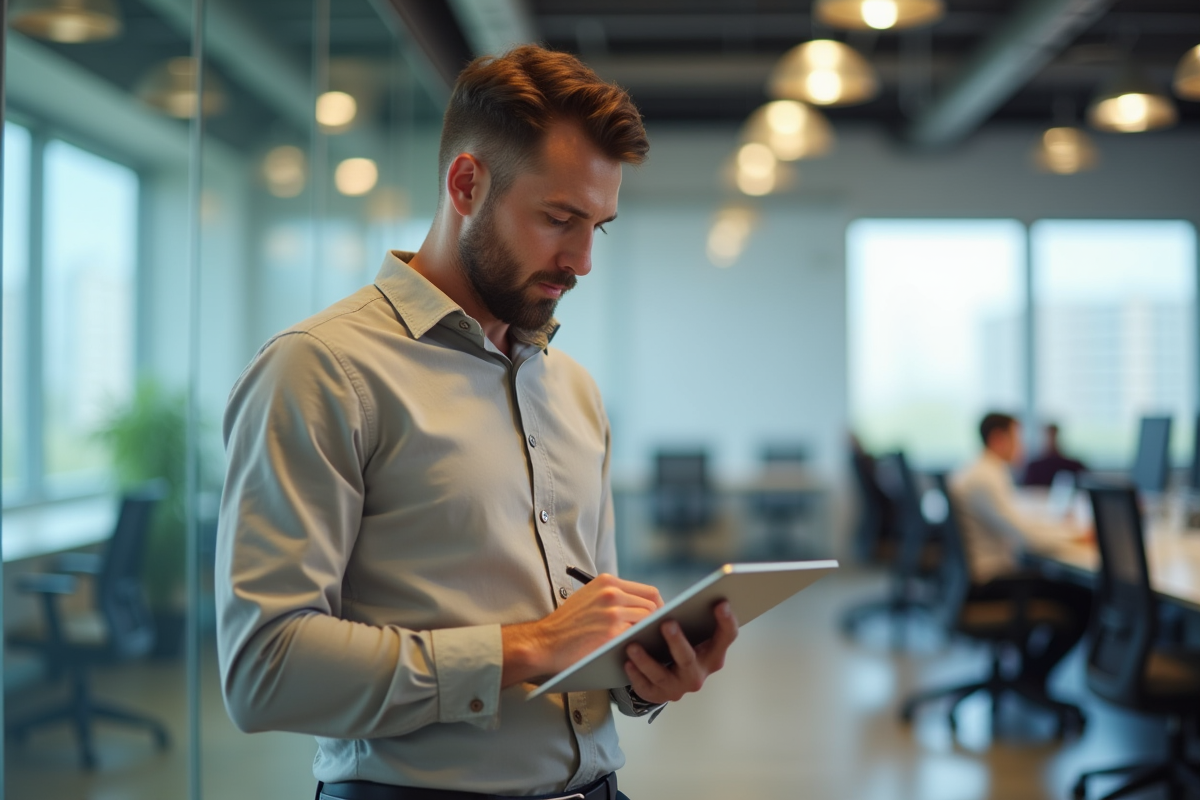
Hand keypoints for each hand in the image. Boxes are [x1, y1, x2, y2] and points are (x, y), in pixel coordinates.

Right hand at [502, 574, 662, 686]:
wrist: (545, 641)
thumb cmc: (566, 624)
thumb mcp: (588, 597)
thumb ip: (613, 596)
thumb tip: (640, 606)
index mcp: (607, 582)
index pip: (648, 591)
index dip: (658, 607)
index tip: (659, 619)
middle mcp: (612, 593)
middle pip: (652, 606)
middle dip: (656, 622)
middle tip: (655, 635)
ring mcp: (613, 613)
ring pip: (648, 621)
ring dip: (648, 633)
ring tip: (646, 642)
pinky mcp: (612, 634)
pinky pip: (637, 637)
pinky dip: (639, 643)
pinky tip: (637, 649)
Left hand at [622, 601, 737, 703]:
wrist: (667, 677)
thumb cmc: (681, 646)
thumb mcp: (693, 633)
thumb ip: (693, 619)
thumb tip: (683, 601)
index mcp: (712, 654)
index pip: (726, 638)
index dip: (726, 621)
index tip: (721, 603)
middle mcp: (698, 673)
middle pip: (688, 658)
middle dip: (677, 641)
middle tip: (667, 623)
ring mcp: (678, 687)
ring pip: (661, 674)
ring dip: (646, 660)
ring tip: (632, 645)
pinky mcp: (658, 695)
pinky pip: (645, 686)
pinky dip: (635, 675)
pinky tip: (627, 662)